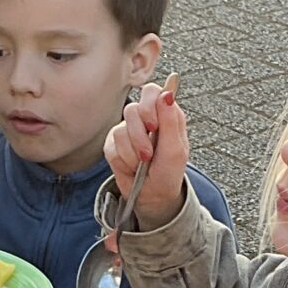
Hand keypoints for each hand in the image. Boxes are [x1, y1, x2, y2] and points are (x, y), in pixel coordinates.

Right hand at [103, 75, 188, 234]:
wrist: (153, 196)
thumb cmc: (168, 172)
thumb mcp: (175, 149)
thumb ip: (170, 120)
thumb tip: (168, 93)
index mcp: (164, 114)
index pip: (151, 92)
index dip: (149, 105)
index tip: (153, 126)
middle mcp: (145, 119)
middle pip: (132, 110)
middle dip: (140, 136)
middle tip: (149, 155)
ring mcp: (127, 130)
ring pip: (120, 130)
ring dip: (133, 153)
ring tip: (143, 163)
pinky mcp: (113, 144)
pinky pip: (111, 146)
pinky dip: (123, 161)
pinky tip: (132, 167)